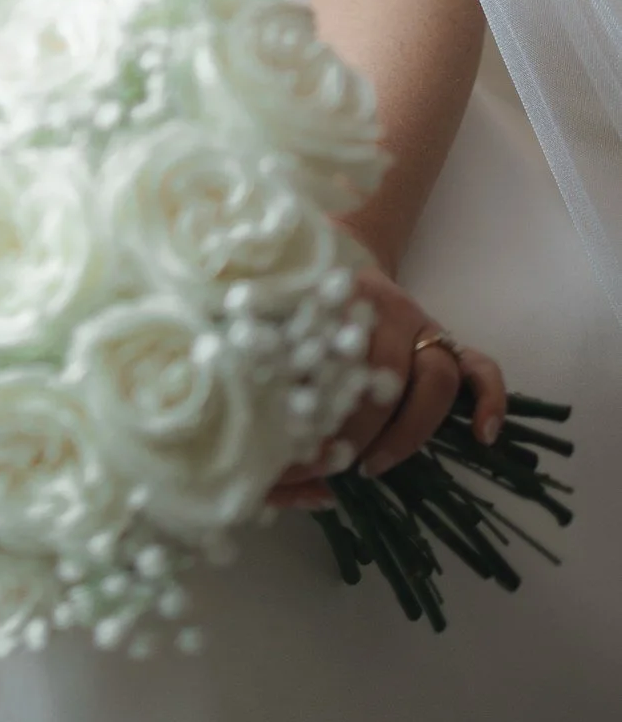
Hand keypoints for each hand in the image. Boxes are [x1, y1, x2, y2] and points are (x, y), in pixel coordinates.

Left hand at [267, 263, 507, 510]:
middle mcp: (386, 306)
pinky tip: (483, 437)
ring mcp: (423, 322)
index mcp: (338, 295)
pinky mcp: (449, 340)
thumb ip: (253, 346)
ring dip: (408, 429)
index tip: (287, 456)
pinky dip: (489, 399)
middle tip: (328, 468)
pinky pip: (480, 367)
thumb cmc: (295, 295)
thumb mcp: (266, 311)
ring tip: (374, 466)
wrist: (337, 253)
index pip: (329, 360)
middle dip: (355, 431)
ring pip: (435, 376)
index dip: (308, 413)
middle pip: (384, 372)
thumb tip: (232, 403)